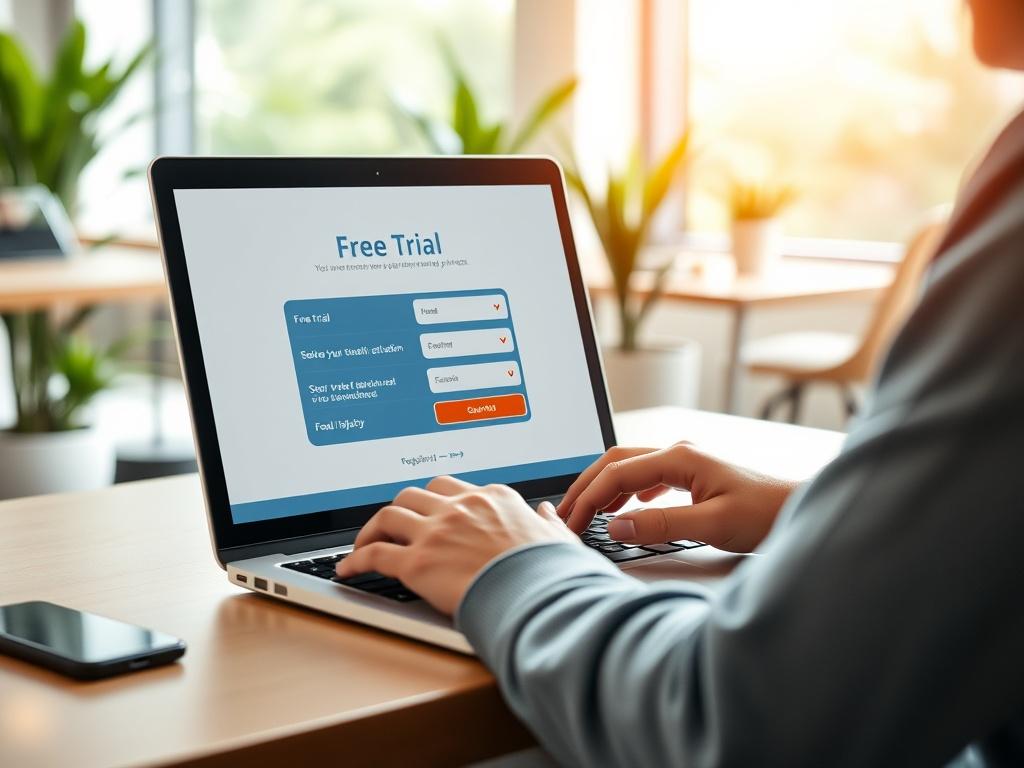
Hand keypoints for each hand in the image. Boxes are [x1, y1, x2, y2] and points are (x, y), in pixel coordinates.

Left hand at [336, 476, 577, 614]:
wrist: (541, 596)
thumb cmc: (552, 573)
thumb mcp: (558, 538)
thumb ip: (547, 522)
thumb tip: (544, 513)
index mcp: (493, 498)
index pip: (452, 488)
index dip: (435, 501)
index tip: (428, 512)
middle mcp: (461, 508)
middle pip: (415, 494)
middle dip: (401, 508)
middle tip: (393, 525)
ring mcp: (437, 532)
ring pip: (389, 515)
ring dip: (372, 529)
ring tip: (364, 544)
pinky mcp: (418, 562)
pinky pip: (375, 553)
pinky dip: (356, 559)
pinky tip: (348, 569)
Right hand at [556, 443, 797, 552]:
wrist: (800, 509)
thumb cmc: (765, 513)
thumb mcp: (711, 525)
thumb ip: (660, 524)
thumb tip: (615, 526)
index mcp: (679, 457)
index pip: (617, 473)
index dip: (588, 498)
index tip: (571, 523)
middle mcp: (678, 453)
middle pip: (616, 462)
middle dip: (586, 488)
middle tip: (566, 515)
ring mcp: (685, 462)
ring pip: (629, 469)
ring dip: (604, 490)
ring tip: (586, 515)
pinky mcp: (692, 476)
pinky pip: (646, 479)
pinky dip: (625, 493)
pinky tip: (623, 510)